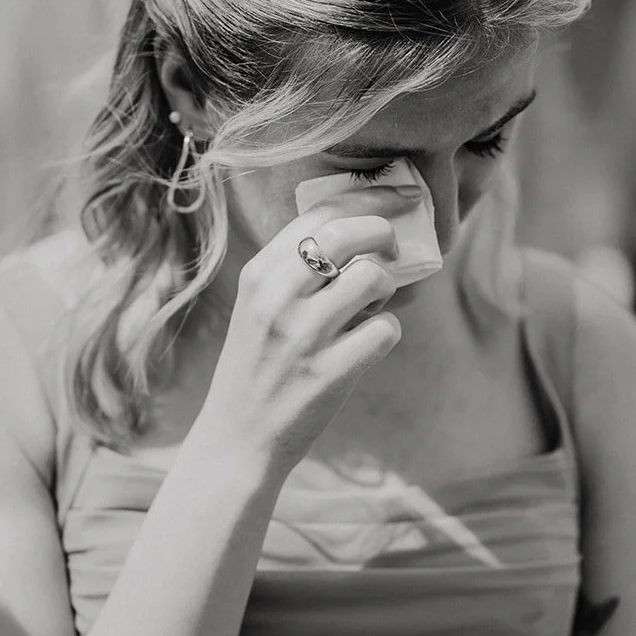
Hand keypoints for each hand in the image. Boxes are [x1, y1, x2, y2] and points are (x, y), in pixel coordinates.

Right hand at [197, 194, 404, 475]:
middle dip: (384, 231)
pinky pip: (386, 331)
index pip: (319, 214)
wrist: (238, 439)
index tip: (398, 197)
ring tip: (373, 304)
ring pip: (374, 278)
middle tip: (393, 245)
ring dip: (387, 287)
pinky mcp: (330, 373)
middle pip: (349, 233)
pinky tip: (370, 341)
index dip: (368, 197)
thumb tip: (364, 232)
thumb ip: (297, 270)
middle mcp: (277, 299)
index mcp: (259, 275)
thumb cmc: (258, 366)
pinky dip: (388, 332)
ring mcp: (303, 337)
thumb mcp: (260, 307)